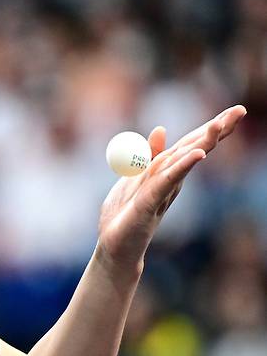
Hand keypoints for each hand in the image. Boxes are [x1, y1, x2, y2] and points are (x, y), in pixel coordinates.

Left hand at [96, 105, 246, 268]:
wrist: (115, 245)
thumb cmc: (127, 213)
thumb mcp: (135, 176)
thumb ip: (148, 155)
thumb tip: (161, 129)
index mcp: (167, 171)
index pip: (191, 144)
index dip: (211, 127)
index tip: (236, 110)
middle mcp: (171, 179)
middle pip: (195, 149)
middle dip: (216, 129)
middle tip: (240, 110)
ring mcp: (162, 191)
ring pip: (184, 161)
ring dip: (202, 142)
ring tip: (219, 124)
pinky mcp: (150, 203)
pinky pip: (167, 181)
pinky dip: (182, 167)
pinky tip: (197, 155)